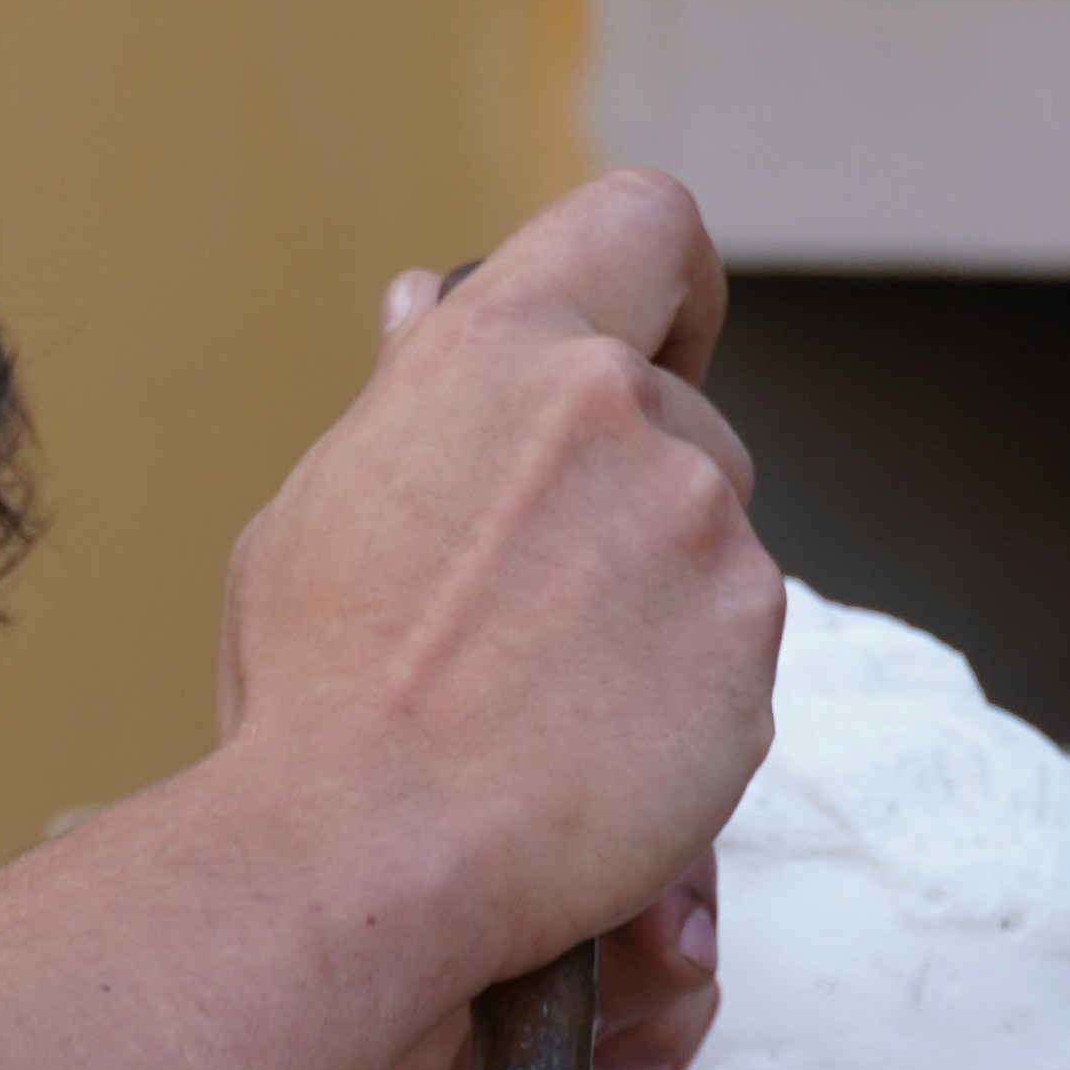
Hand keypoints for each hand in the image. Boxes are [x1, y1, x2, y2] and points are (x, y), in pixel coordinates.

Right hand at [212, 173, 778, 1006]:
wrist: (365, 846)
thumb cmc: (316, 687)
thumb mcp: (322, 505)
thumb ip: (406, 399)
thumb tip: (424, 305)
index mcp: (502, 351)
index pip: (644, 223)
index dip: (668, 287)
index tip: (655, 348)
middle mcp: (617, 410)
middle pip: (686, 420)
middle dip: (634, 498)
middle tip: (538, 606)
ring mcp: (700, 527)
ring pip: (713, 542)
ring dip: (659, 601)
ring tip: (551, 697)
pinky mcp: (753, 643)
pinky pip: (736, 650)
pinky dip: (687, 694)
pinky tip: (596, 748)